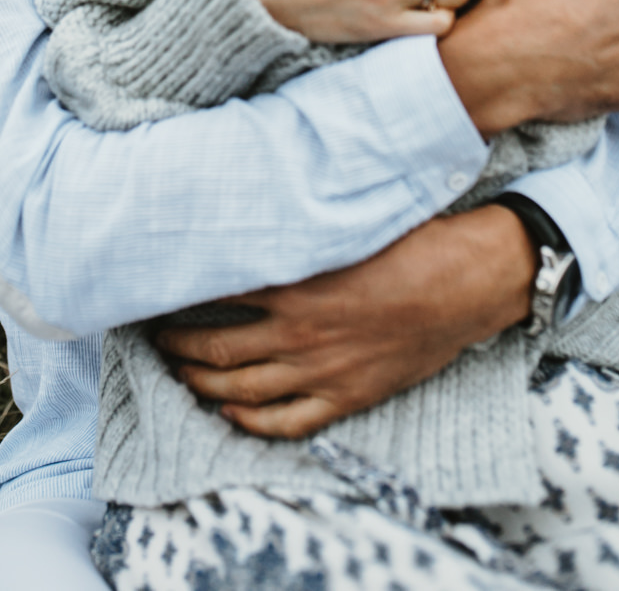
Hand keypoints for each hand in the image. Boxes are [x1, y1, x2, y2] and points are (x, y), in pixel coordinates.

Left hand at [156, 206, 536, 438]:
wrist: (466, 284)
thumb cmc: (409, 243)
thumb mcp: (346, 223)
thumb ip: (298, 220)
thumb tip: (258, 198)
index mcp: (294, 283)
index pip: (216, 291)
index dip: (179, 291)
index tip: (154, 286)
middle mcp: (299, 332)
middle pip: (215, 349)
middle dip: (175, 346)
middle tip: (152, 338)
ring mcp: (321, 370)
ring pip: (241, 389)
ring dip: (199, 384)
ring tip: (177, 373)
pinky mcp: (346, 396)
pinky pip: (286, 421)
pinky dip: (251, 422)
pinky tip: (231, 413)